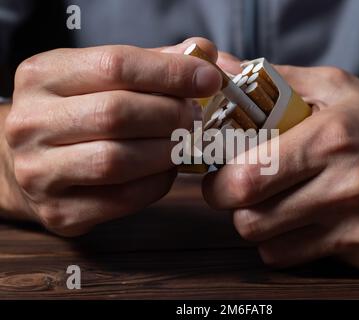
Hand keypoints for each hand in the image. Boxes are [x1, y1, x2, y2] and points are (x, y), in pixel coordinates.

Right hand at [1, 37, 221, 235]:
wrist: (27, 161)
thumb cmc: (76, 113)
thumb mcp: (97, 77)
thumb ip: (149, 64)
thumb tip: (202, 54)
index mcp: (42, 76)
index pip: (114, 65)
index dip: (170, 72)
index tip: (208, 79)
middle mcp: (31, 123)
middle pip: (116, 114)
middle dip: (170, 115)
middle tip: (195, 117)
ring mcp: (40, 172)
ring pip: (118, 160)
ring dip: (166, 151)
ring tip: (183, 142)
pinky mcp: (60, 211)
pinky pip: (123, 199)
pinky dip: (157, 183)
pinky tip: (166, 170)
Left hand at [203, 65, 358, 267]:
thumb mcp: (334, 88)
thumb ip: (275, 81)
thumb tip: (224, 70)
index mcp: (330, 139)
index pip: (247, 179)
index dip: (220, 184)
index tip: (220, 178)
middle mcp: (345, 187)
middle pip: (251, 221)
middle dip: (236, 209)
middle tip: (243, 193)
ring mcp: (358, 226)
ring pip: (271, 248)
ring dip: (262, 228)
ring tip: (275, 205)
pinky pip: (302, 260)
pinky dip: (291, 243)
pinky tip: (306, 220)